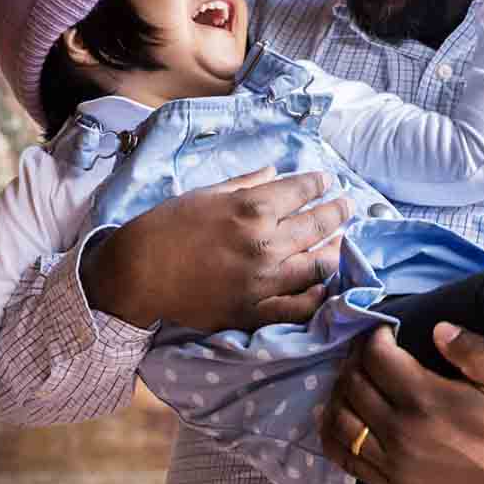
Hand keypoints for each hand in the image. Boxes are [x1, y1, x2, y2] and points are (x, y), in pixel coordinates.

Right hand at [83, 166, 351, 331]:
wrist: (137, 275)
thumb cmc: (165, 227)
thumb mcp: (204, 194)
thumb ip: (245, 183)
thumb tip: (275, 172)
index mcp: (250, 209)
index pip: (301, 191)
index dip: (318, 184)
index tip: (325, 181)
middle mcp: (264, 244)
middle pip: (318, 225)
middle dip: (338, 211)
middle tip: (346, 205)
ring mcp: (263, 281)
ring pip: (319, 265)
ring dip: (335, 250)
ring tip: (339, 242)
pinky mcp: (256, 312)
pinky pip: (300, 307)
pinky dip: (318, 294)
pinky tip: (324, 284)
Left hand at [321, 322, 483, 483]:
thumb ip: (471, 348)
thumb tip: (437, 327)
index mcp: (427, 398)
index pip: (376, 357)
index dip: (374, 337)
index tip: (384, 332)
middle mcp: (401, 430)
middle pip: (353, 383)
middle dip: (354, 360)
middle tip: (368, 352)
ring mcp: (392, 460)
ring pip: (340, 418)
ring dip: (338, 393)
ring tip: (353, 380)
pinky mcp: (390, 483)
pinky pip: (344, 458)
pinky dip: (331, 435)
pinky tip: (334, 417)